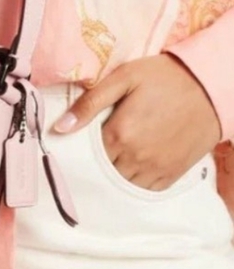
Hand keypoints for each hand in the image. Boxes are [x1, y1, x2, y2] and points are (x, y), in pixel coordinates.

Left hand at [53, 54, 221, 190]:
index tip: (76, 141)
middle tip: (95, 146)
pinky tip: (131, 165)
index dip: (79, 149)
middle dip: (94, 162)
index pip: (85, 155)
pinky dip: (134, 181)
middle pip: (102, 172)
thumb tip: (59, 128)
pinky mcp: (173, 174)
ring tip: (113, 154)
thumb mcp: (122, 78)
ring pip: (122, 184)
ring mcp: (156, 169)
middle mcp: (135, 157)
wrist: (209, 86)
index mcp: (119, 134)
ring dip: (114, 173)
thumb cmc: (162, 77)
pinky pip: (146, 190)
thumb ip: (89, 103)